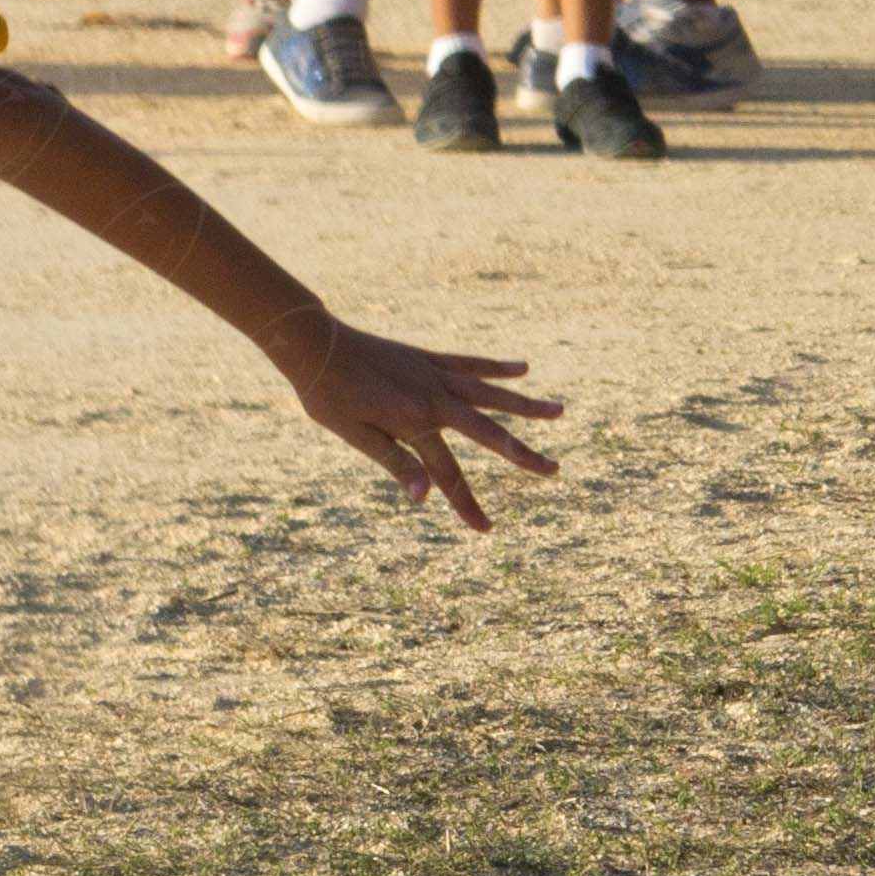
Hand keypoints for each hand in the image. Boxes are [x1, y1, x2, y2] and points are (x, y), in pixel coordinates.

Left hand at [285, 326, 560, 533]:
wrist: (315, 345)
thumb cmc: (329, 397)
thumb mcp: (356, 436)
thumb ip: (396, 463)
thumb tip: (426, 498)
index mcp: (415, 424)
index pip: (448, 475)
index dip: (465, 505)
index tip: (486, 530)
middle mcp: (434, 399)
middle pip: (489, 433)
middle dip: (523, 454)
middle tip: (555, 470)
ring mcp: (435, 376)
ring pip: (491, 394)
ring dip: (526, 405)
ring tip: (559, 411)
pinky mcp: (428, 360)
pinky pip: (470, 364)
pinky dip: (497, 368)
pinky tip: (524, 368)